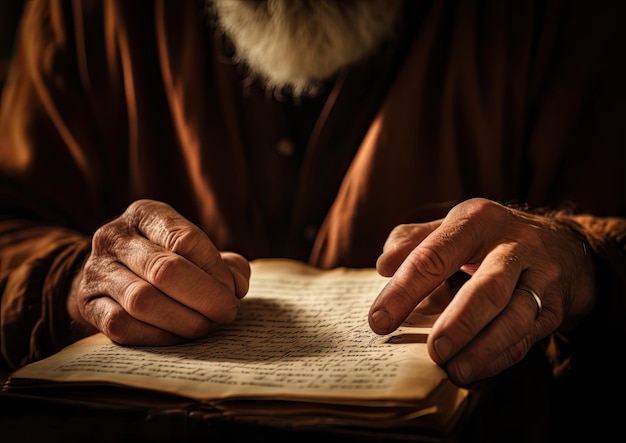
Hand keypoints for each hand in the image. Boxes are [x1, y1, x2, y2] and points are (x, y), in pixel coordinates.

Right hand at [67, 199, 250, 345]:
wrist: (111, 276)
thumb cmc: (167, 261)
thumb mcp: (195, 251)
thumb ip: (225, 264)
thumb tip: (237, 285)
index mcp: (145, 214)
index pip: (185, 239)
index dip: (215, 270)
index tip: (233, 291)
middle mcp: (115, 237)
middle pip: (164, 270)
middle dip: (205, 297)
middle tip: (227, 312)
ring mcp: (96, 271)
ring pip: (143, 300)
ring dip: (184, 320)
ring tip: (207, 326)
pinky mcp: (87, 305)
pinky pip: (123, 325)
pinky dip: (158, 336)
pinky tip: (179, 337)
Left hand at [368, 198, 595, 385]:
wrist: (563, 245)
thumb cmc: (489, 239)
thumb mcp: (453, 227)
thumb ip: (413, 241)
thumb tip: (385, 265)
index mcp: (476, 220)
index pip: (434, 255)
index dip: (404, 290)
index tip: (380, 321)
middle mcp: (512, 244)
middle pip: (485, 288)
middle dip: (457, 323)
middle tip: (433, 352)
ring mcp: (540, 274)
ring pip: (514, 316)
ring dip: (483, 348)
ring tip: (454, 370)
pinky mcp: (553, 305)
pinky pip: (527, 336)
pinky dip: (499, 357)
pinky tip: (475, 370)